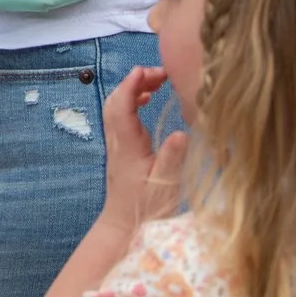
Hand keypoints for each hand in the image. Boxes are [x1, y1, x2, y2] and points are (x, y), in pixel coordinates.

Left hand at [97, 66, 186, 234]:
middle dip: (133, 82)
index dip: (130, 86)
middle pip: (115, 102)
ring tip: (156, 81)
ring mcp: (116, 144)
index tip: (143, 70)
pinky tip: (147, 100)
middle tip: (159, 73)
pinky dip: (130, 101)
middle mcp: (117, 141)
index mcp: (128, 147)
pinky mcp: (120, 148)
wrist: (125, 226)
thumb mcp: (165, 185)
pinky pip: (119, 116)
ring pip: (115, 107)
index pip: (122, 108)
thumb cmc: (147, 208)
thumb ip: (171, 159)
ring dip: (131, 90)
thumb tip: (180, 133)